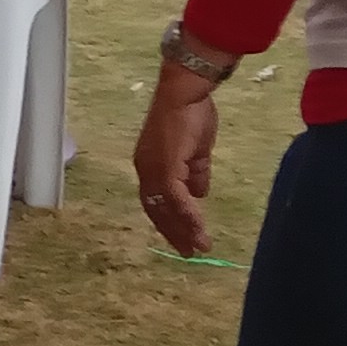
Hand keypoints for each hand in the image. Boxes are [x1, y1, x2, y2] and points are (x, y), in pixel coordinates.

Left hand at [134, 69, 220, 255]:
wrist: (187, 93)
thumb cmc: (191, 115)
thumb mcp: (196, 151)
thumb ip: (196, 173)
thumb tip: (200, 194)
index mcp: (151, 164)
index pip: (156, 200)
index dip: (169, 219)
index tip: (184, 237)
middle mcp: (146, 169)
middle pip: (156, 209)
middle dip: (173, 232)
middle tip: (187, 252)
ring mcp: (153, 169)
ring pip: (165, 208)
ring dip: (183, 229)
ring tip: (198, 247)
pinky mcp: (164, 167)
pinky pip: (176, 199)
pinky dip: (188, 216)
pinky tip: (199, 229)